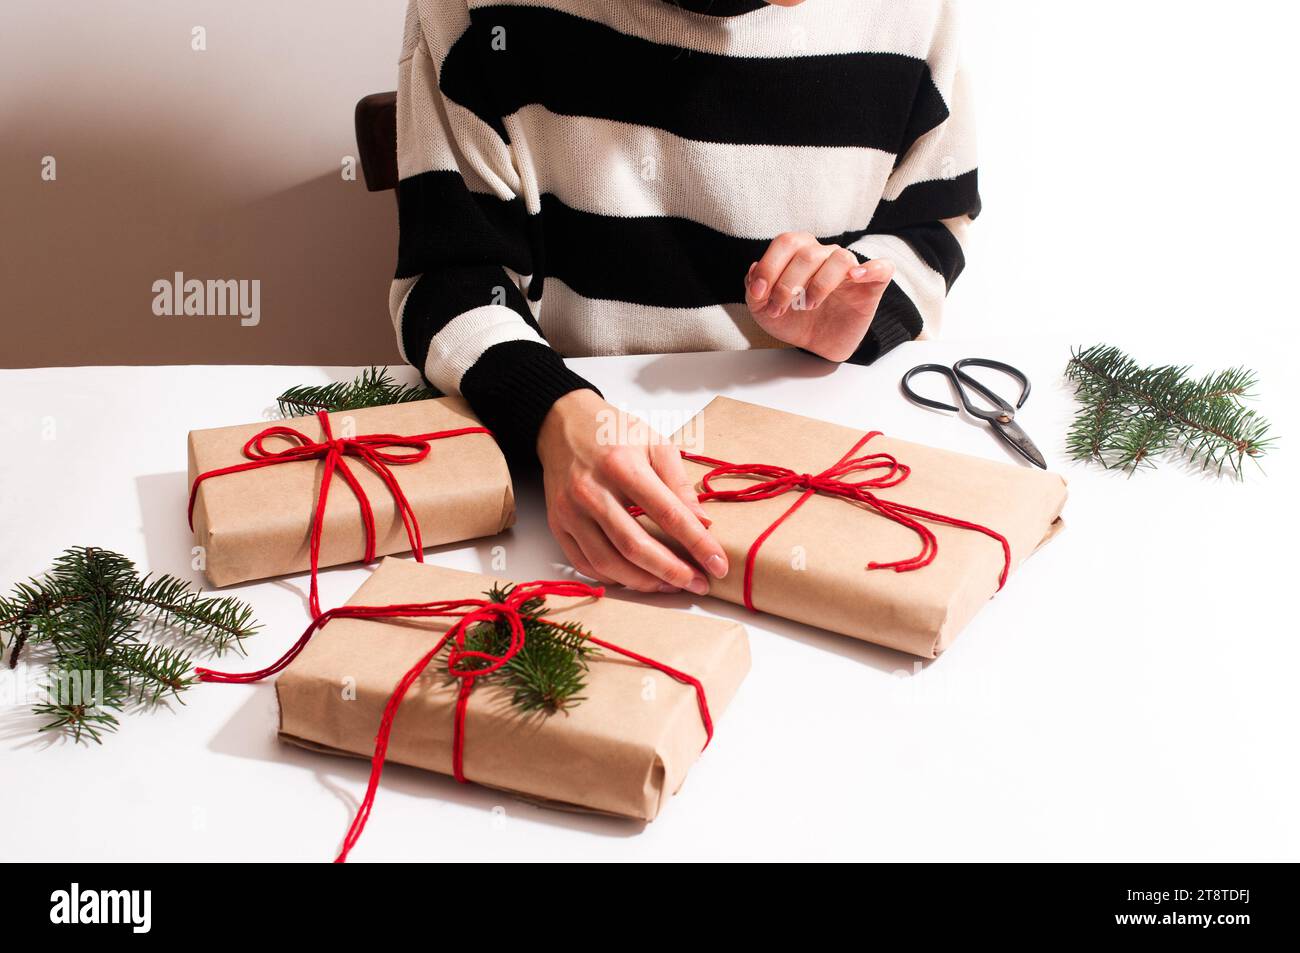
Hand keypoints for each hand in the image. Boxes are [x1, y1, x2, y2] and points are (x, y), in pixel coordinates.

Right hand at [536, 389, 728, 593]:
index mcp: (621, 464)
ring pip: (609, 562)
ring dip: (645, 582)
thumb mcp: (655, 443)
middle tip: (698, 584)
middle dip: (672, 571)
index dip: (697, 543)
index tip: (718, 564)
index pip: (668, 514)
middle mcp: (591, 490)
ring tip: (672, 585)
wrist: (563, 423)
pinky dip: (614, 578)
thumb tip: (703, 524)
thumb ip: (679, 484)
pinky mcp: (557, 524)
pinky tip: (637, 578)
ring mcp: (570, 510)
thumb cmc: (614, 432)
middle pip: (635, 546)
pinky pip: (585, 564)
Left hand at [745, 232, 894, 362]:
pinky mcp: (871, 285)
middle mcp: (824, 255)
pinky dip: (870, 269)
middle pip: (808, 253)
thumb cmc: (794, 320)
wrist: (818, 345)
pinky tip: (855, 277)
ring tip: (809, 305)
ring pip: (839, 258)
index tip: (760, 293)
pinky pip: (881, 268)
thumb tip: (754, 270)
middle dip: (788, 283)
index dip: (770, 266)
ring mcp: (848, 268)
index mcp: (798, 253)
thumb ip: (754, 291)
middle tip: (779, 307)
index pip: (786, 243)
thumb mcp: (763, 310)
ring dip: (820, 283)